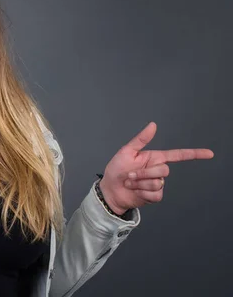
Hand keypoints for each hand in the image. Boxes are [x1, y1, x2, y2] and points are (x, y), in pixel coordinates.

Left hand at [99, 122, 213, 214]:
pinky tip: (135, 191)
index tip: (210, 154)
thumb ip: (141, 139)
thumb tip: (153, 125)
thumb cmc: (116, 169)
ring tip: (129, 182)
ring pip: (158, 183)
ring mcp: (157, 183)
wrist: (110, 189)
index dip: (194, 154)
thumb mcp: (126, 152)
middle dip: (144, 173)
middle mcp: (157, 170)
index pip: (178, 155)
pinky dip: (142, 193)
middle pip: (164, 170)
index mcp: (154, 158)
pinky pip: (155, 194)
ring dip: (140, 183)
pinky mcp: (154, 196)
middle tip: (129, 175)